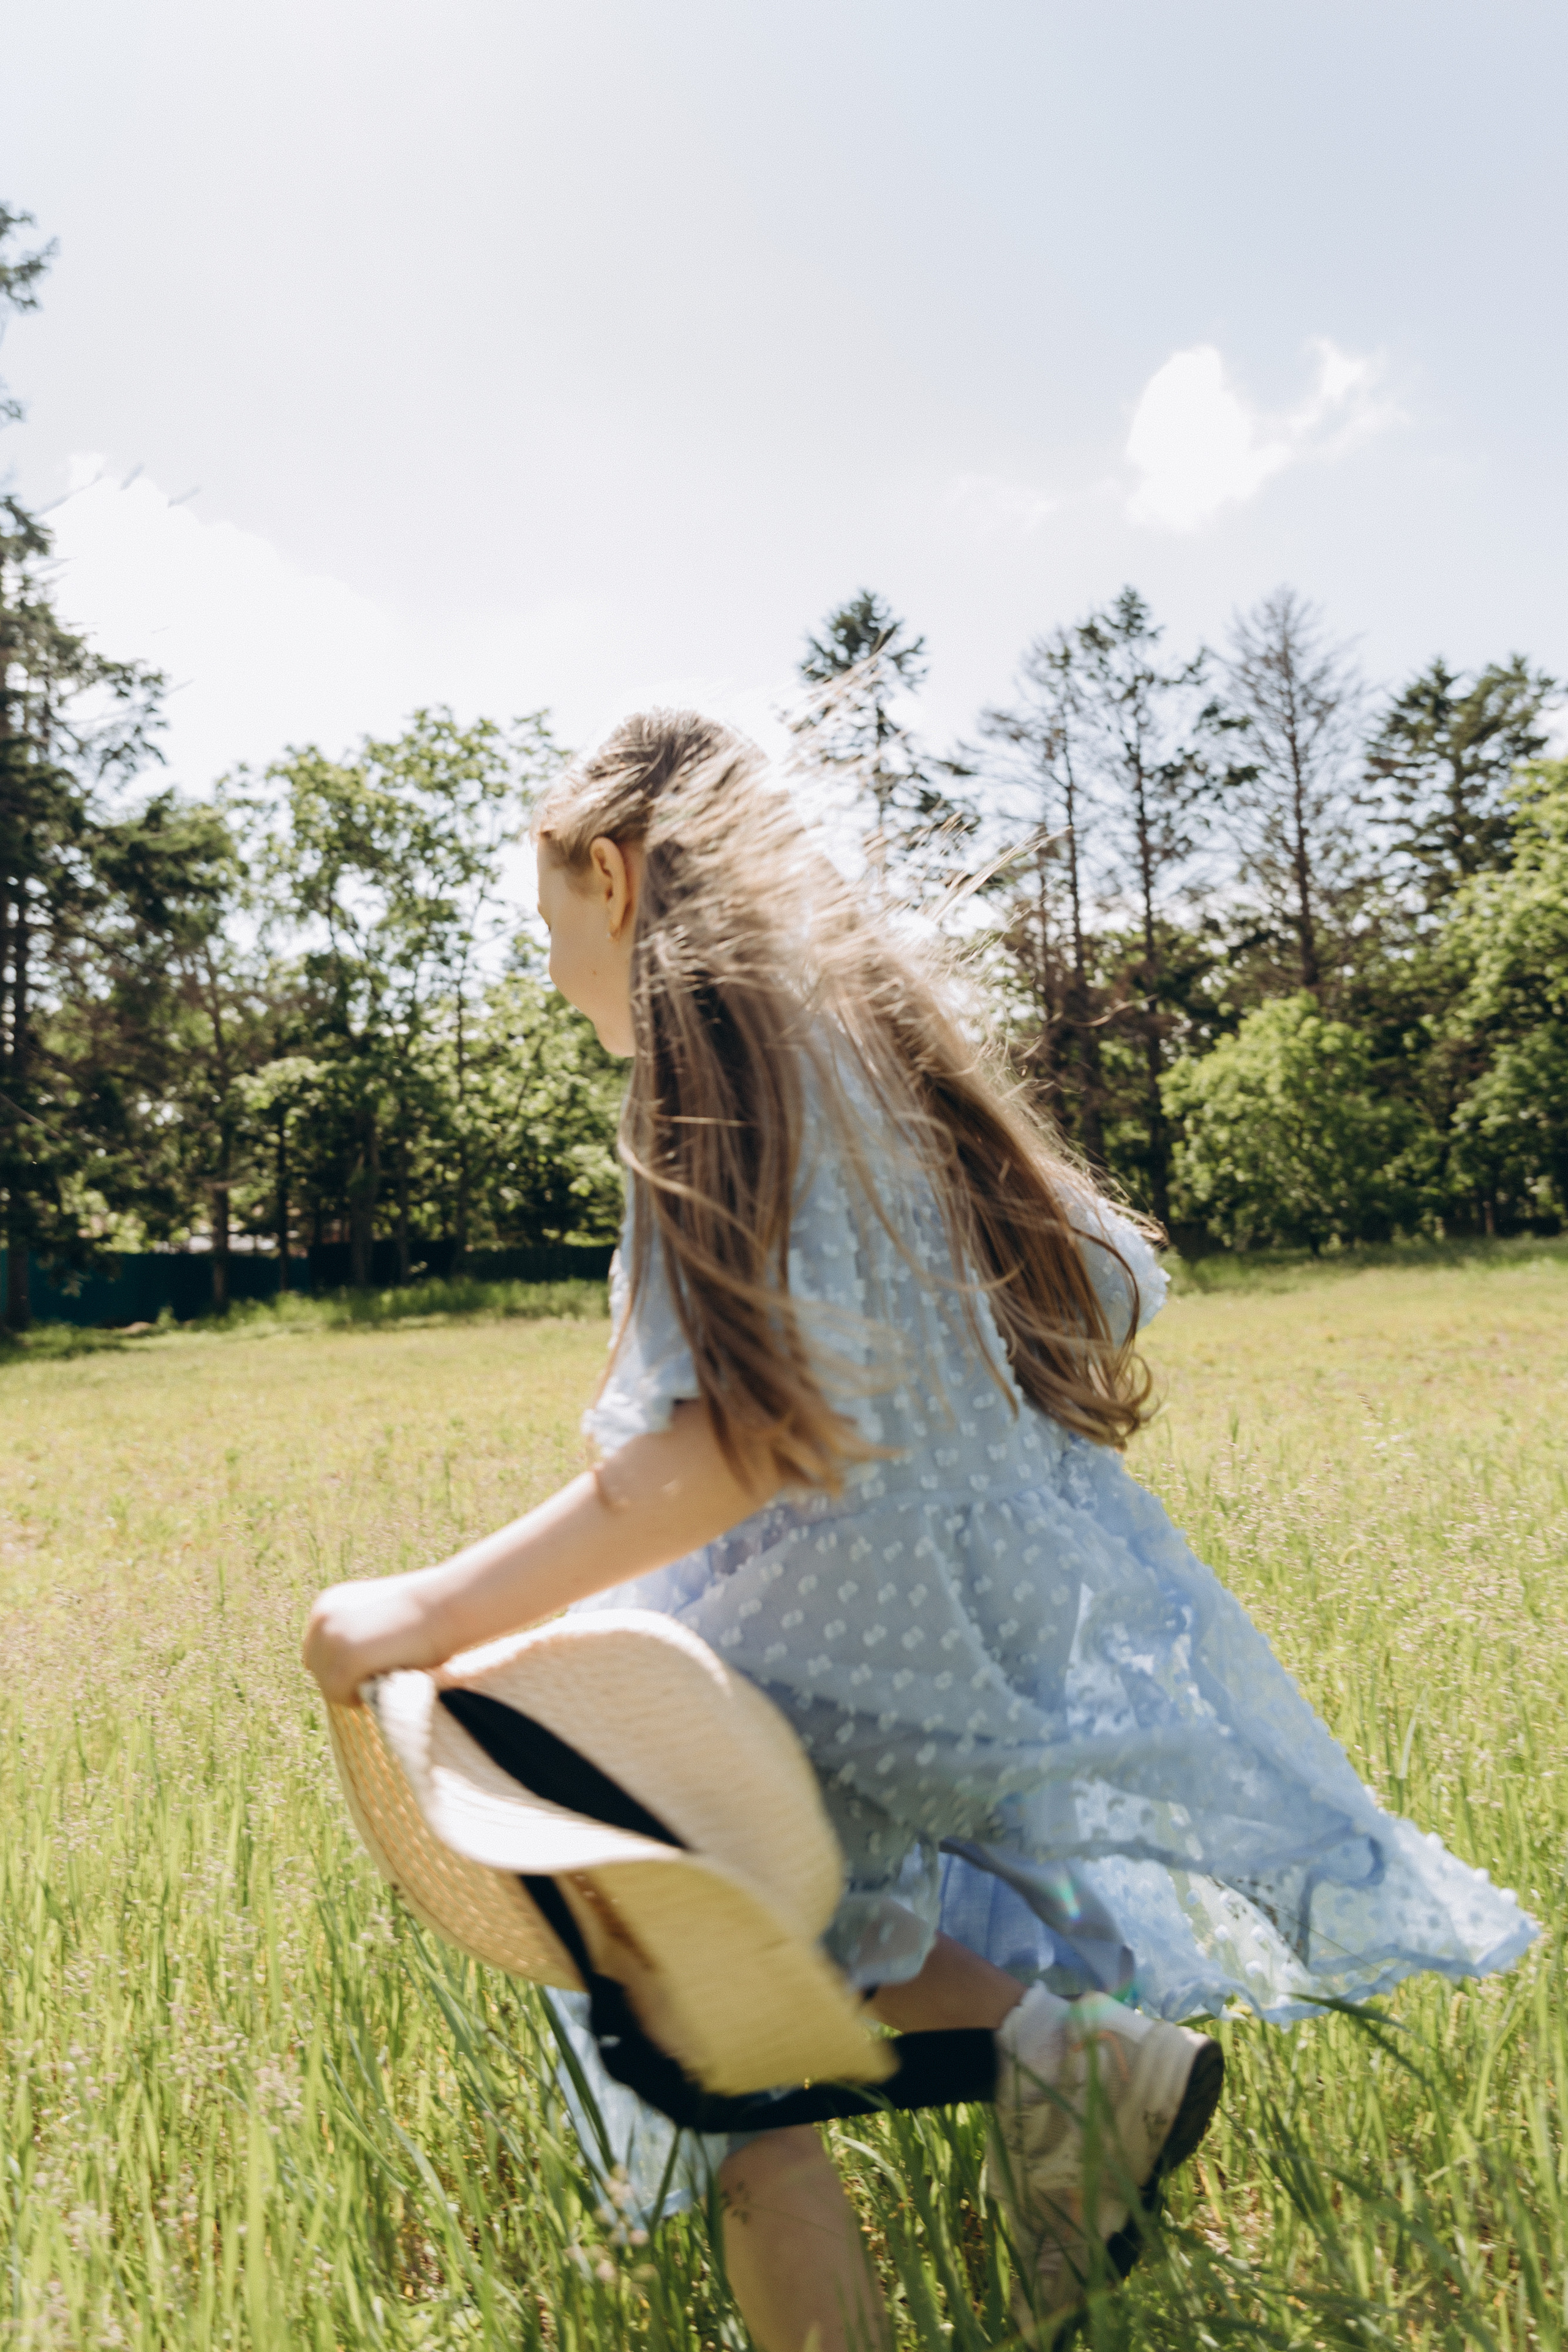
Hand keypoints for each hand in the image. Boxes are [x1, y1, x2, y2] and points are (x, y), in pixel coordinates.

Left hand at [302, 1572, 452, 1705]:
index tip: (369, 1667)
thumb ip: (356, 1633)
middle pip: (317, 1668)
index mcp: (328, 1604)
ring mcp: (333, 1639)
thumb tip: (344, 1666)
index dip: (341, 1664)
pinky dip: (358, 1697)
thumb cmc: (423, 1611)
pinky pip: (339, 1694)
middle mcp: (323, 1619)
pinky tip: (382, 1683)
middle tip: (376, 1676)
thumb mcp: (376, 1614)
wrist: (445, 1604)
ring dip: (352, 1688)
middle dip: (342, 1677)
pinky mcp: (347, 1659)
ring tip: (383, 1677)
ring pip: (327, 1684)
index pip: (317, 1650)